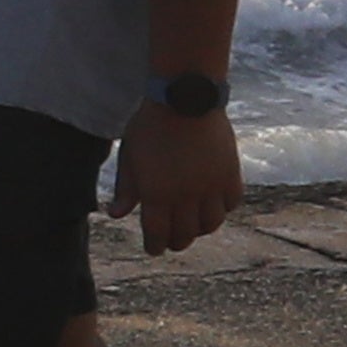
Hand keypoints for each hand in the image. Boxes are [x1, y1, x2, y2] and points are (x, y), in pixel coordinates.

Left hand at [119, 102, 240, 254]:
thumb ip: (125, 188)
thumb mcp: (130, 155)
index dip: (155, 246)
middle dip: (176, 241)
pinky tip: (213, 204)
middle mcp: (184, 196)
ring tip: (193, 224)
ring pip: (210, 224)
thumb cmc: (151, 125)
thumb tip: (115, 215)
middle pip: (184, 235)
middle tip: (173, 239)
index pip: (157, 235)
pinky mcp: (230, 173)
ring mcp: (210, 186)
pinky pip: (231, 203)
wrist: (184, 97)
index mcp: (156, 193)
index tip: (154, 248)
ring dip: (200, 228)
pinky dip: (222, 209)